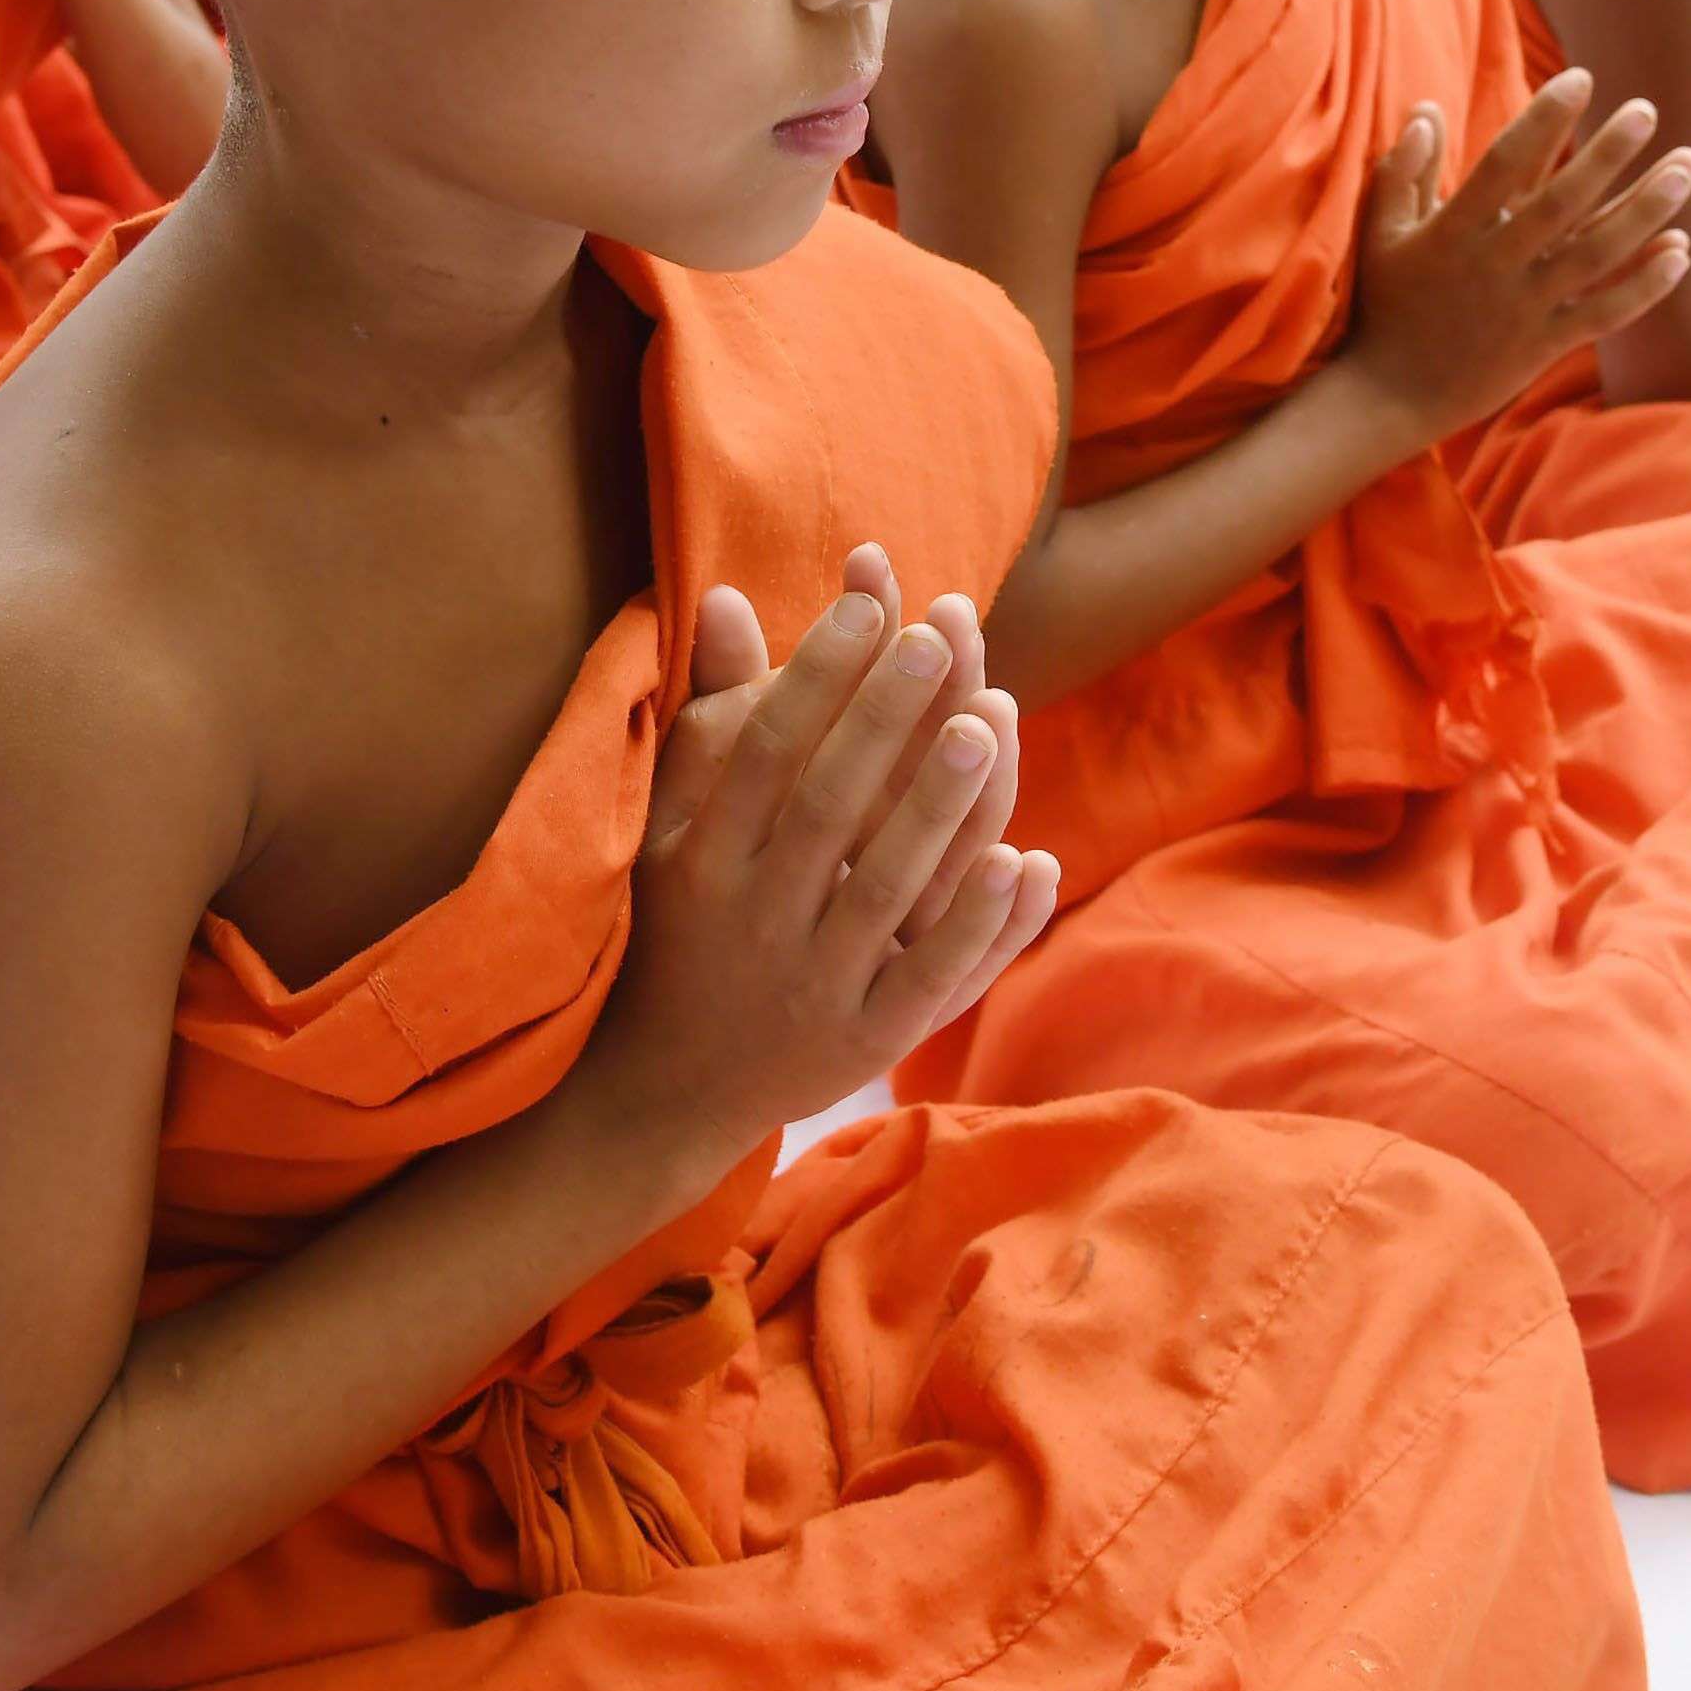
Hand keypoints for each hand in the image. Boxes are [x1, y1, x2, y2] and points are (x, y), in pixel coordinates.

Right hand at [584, 554, 1059, 1172]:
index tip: (866, 606)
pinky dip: (980, 924)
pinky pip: (931, 980)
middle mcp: (755, 923)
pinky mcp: (866, 1045)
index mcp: (702, 863)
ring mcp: (814, 988)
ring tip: (989, 719)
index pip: (763, 755)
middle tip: (935, 635)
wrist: (661, 1095)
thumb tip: (729, 595)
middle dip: (883, 720)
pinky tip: (1029, 859)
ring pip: (886, 889)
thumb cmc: (673, 934)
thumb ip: (709, 717)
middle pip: (827, 809)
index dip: (815, 677)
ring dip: (940, 806)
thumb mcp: (667, 831)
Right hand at [1335, 72, 1690, 446]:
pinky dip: (1646, 285)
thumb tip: (1426, 108)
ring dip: (1646, 209)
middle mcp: (1494, 266)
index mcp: (1452, 232)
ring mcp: (1524, 308)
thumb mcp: (1380, 234)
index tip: (1580, 78)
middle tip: (1647, 110)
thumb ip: (1403, 170)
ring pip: (1597, 254)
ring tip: (1686, 166)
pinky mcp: (1544, 345)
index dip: (1544, 120)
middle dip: (1608, 154)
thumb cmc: (1385, 307)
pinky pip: (1605, 313)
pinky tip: (1681, 250)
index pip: (1504, 164)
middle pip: (1563, 203)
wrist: (1390, 398)